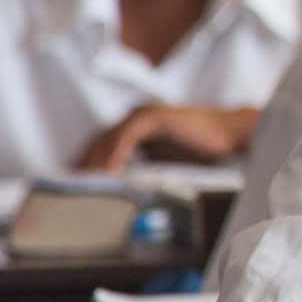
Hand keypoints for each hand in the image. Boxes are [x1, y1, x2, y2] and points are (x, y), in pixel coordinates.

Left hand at [75, 103, 255, 171]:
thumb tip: (124, 186)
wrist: (230, 134)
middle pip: (99, 141)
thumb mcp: (165, 160)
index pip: (103, 144)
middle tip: (72, 187)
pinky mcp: (153, 117)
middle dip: (84, 164)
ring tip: (86, 184)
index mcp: (137, 125)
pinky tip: (109, 173)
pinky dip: (115, 156)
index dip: (88, 163)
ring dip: (96, 163)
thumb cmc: (203, 149)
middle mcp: (136, 116)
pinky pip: (126, 138)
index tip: (77, 183)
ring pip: (108, 139)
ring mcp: (143, 114)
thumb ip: (144, 166)